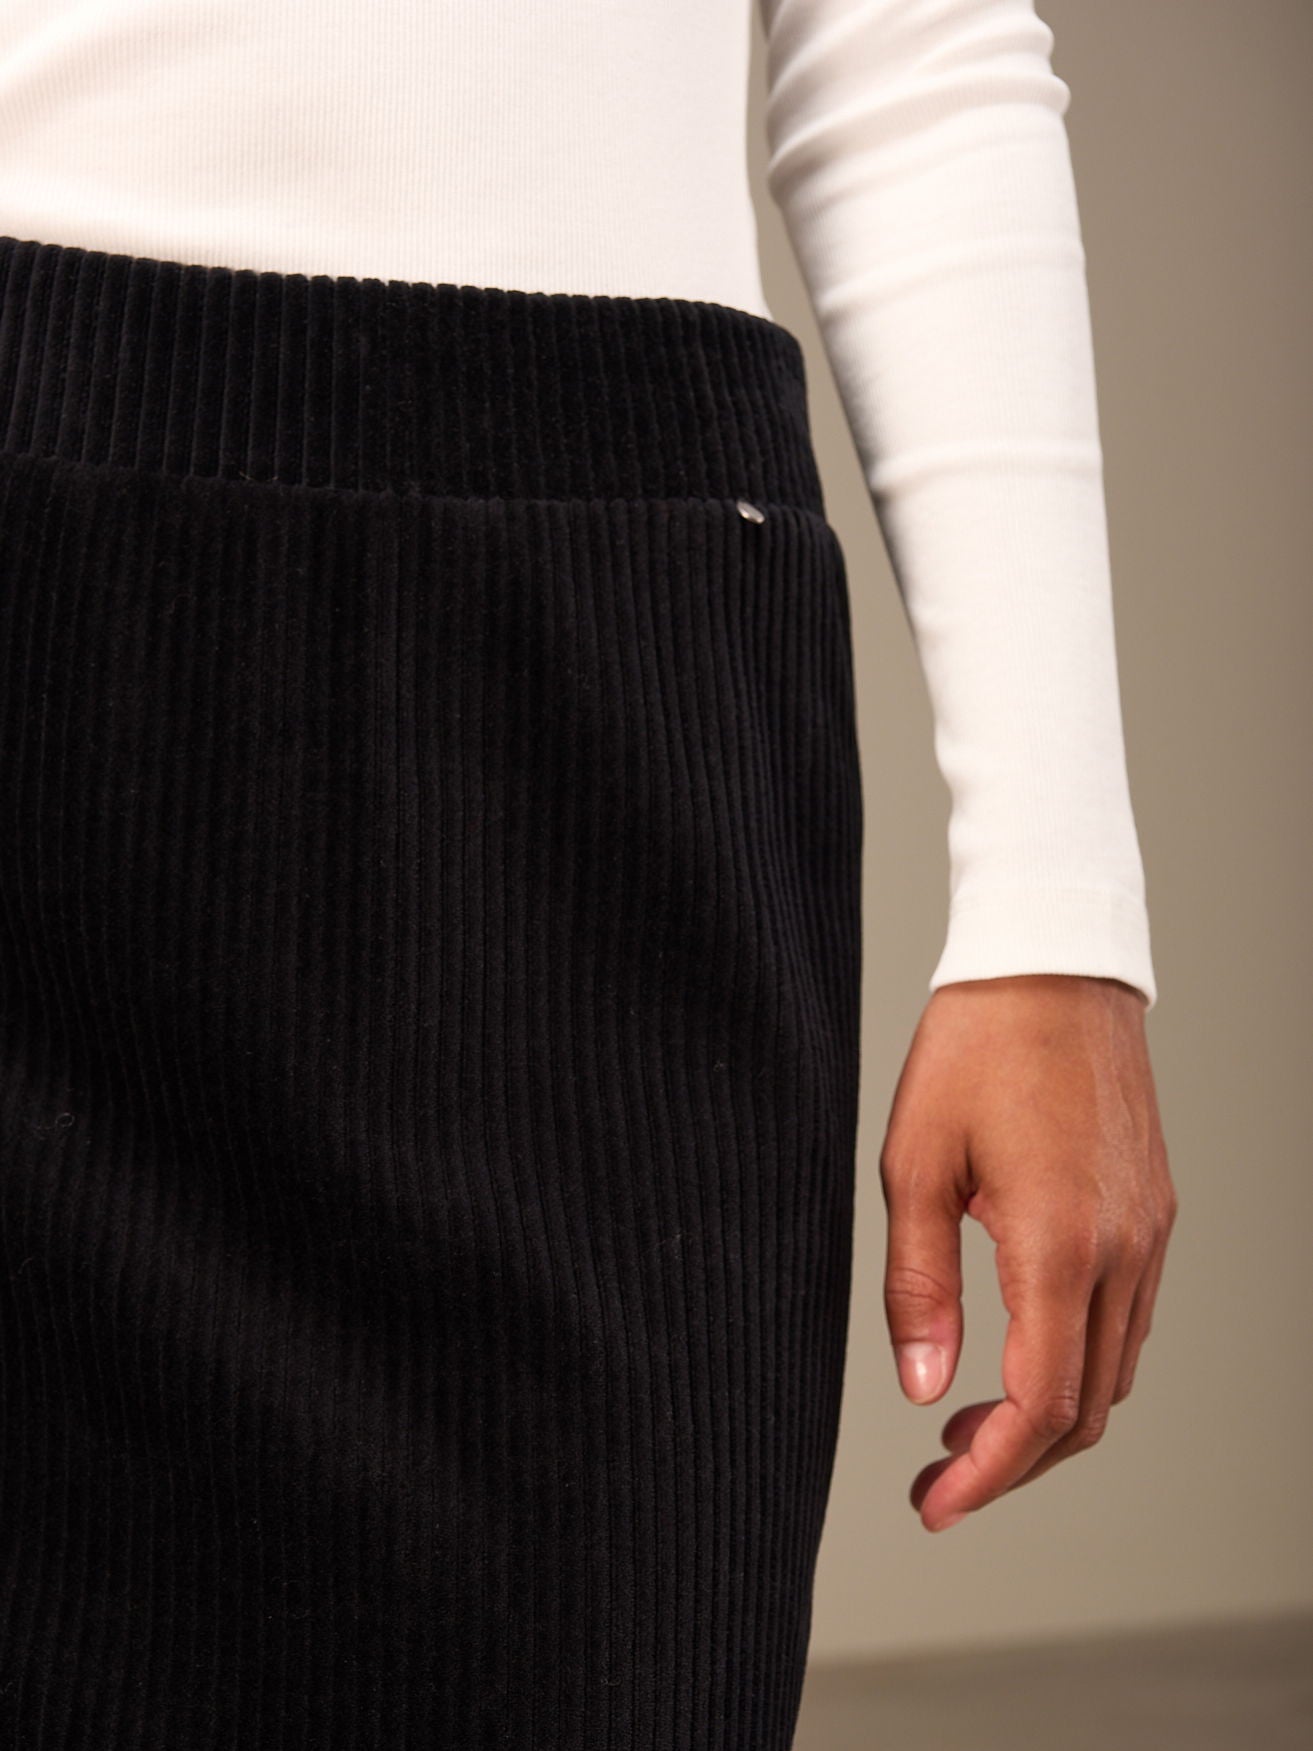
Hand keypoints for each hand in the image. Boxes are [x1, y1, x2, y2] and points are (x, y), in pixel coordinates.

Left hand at [879, 973, 1176, 1531]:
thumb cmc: (974, 1047)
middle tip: (939, 1478)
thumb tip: (924, 1388)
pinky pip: (1128, 1319)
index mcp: (1058, 1241)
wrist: (1052, 965)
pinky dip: (1078, 1361)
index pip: (1040, 1404)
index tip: (935, 1506)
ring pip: (1114, 1371)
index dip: (989, 1475)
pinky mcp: (1154, 1210)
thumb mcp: (915, 1163)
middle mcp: (1122, 1249)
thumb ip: (919, 1285)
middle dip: (1013, 1462)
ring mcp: (1149, 1231)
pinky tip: (1020, 1351)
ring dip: (1047, 1416)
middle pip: (1086, 1409)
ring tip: (967, 1422)